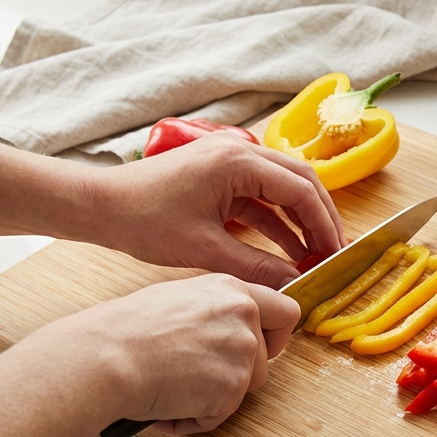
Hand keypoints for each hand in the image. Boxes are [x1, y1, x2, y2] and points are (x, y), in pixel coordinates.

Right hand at [37, 274, 300, 433]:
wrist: (105, 358)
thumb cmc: (125, 330)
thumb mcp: (178, 299)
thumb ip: (214, 312)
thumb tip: (223, 330)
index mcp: (232, 290)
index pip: (285, 311)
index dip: (276, 334)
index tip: (263, 346)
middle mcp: (245, 317)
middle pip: (268, 357)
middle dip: (241, 372)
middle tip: (202, 375)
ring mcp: (242, 353)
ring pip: (246, 387)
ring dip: (216, 396)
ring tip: (173, 390)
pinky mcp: (232, 388)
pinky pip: (221, 413)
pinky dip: (196, 418)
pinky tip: (167, 406)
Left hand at [96, 134, 345, 287]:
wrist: (100, 206)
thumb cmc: (143, 220)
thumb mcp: (205, 249)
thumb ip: (256, 266)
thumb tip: (293, 283)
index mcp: (238, 161)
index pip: (300, 189)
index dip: (323, 223)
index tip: (335, 252)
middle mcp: (239, 152)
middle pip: (299, 181)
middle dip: (320, 218)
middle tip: (333, 252)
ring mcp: (230, 161)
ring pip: (283, 189)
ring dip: (300, 221)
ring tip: (315, 256)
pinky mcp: (220, 176)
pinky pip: (260, 197)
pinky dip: (276, 222)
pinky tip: (287, 251)